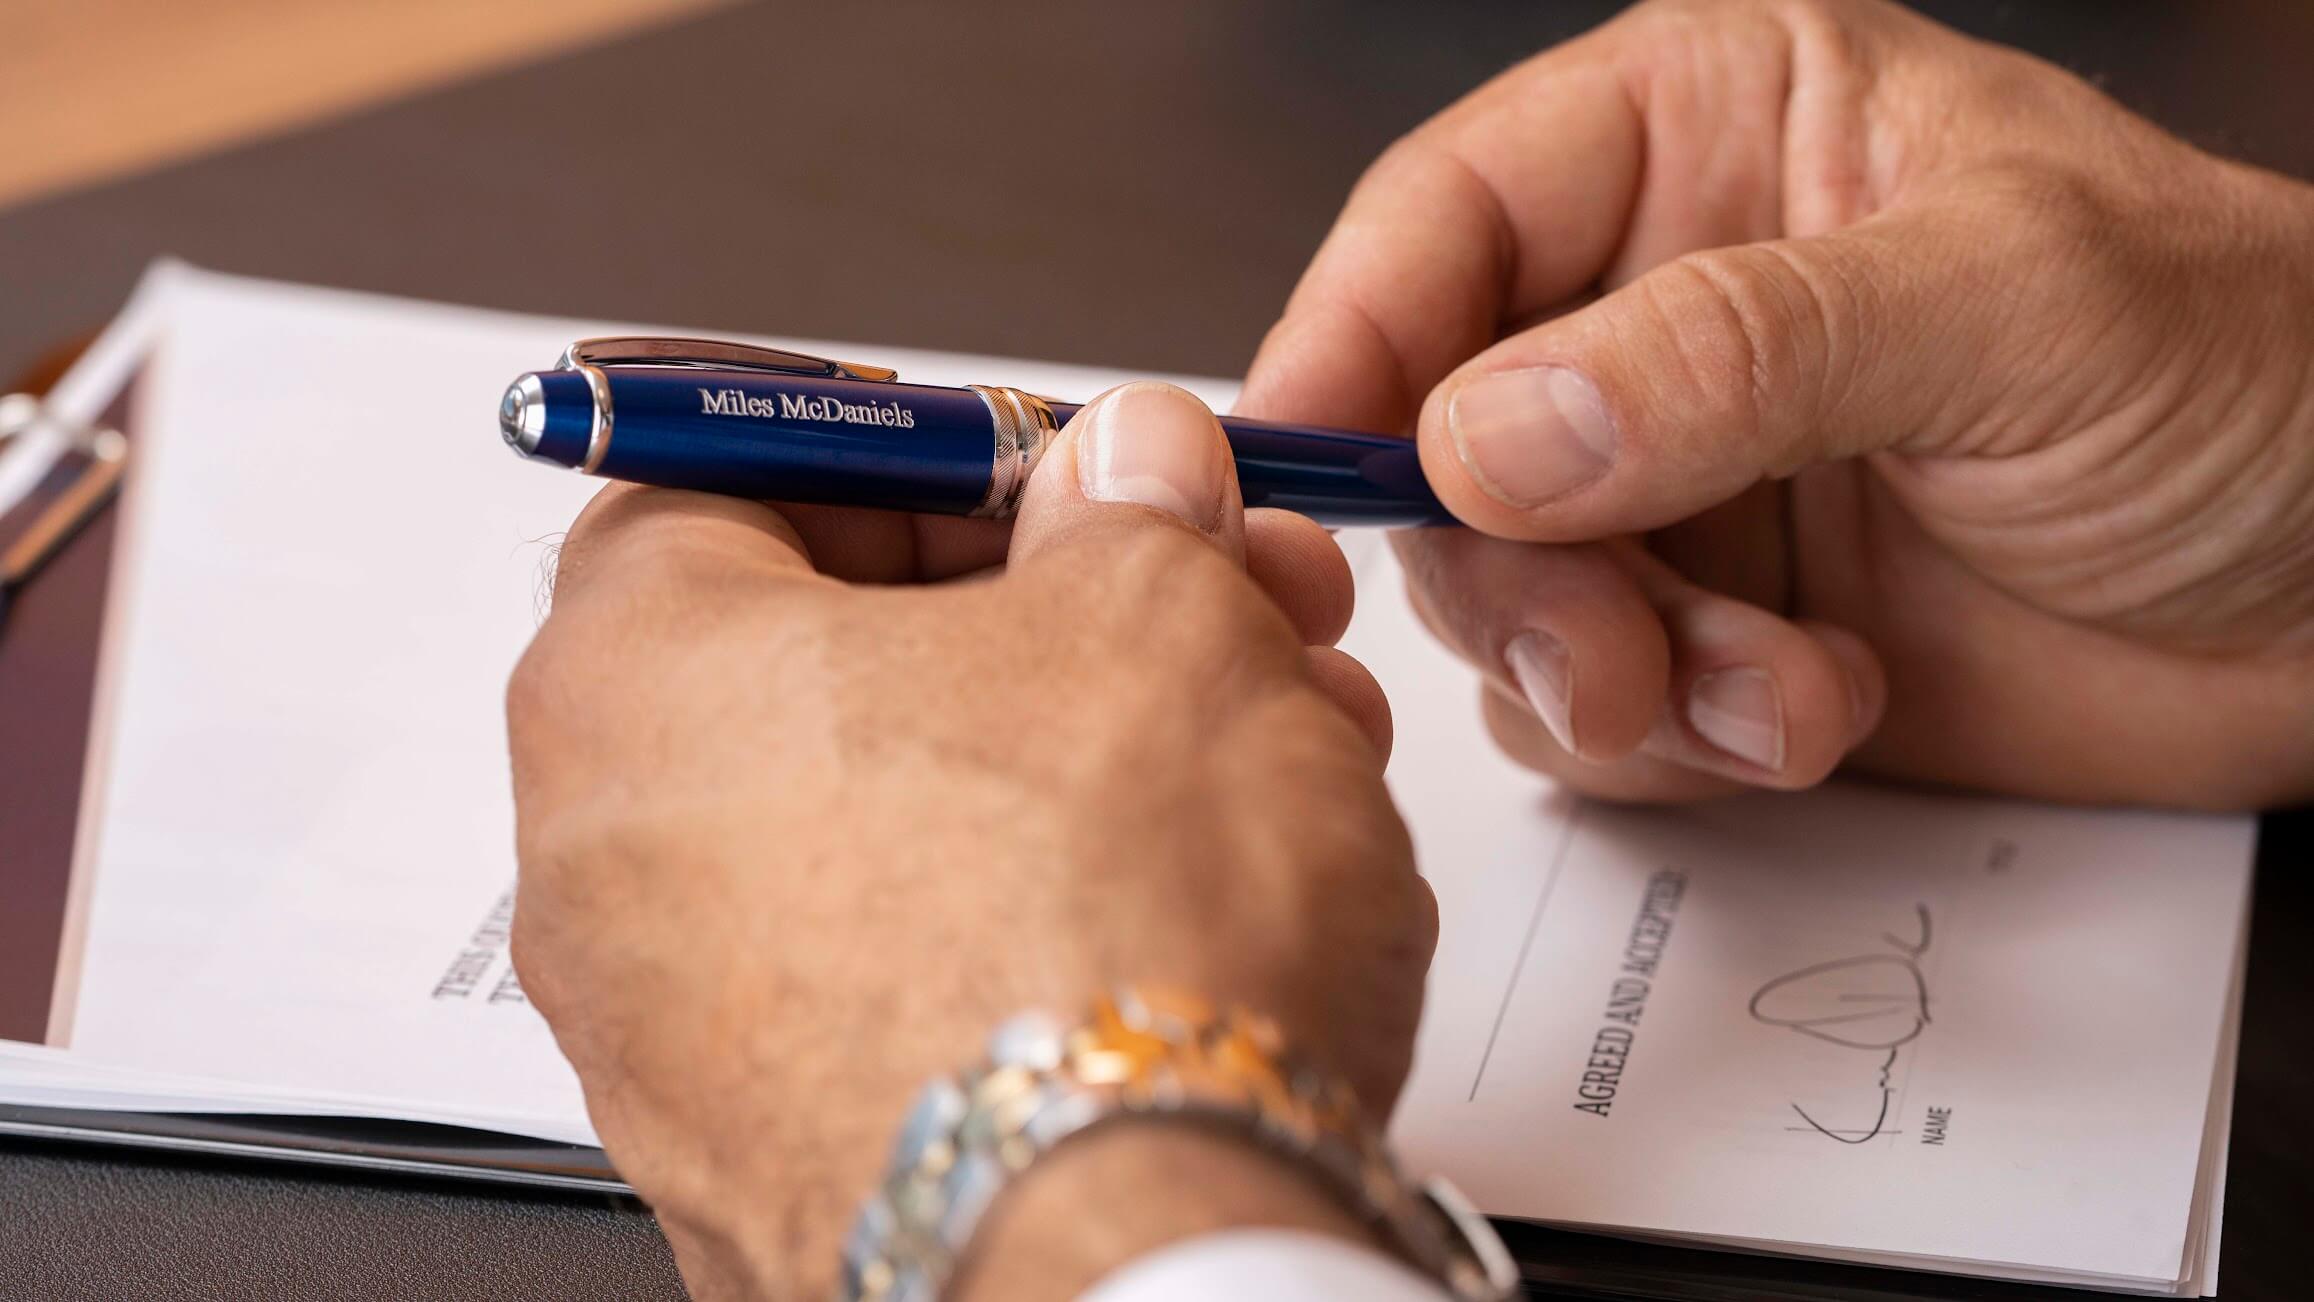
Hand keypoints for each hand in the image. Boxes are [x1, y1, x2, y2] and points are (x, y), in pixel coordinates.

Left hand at [506, 383, 1435, 1298]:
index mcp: (638, 680)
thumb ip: (1131, 504)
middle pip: (846, 655)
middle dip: (1064, 607)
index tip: (1057, 467)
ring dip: (1091, 753)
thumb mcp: (1160, 617)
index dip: (928, 446)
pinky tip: (1203, 898)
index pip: (738, 474)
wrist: (1128, 1275)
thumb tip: (1128, 469)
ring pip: (909, 817)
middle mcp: (615, 864)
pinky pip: (914, 965)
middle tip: (1209, 596)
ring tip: (1268, 745)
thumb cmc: (1099, 946)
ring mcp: (689, 1032)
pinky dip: (1046, 905)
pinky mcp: (785, 1152)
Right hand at [1241, 0, 2313, 807]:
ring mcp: (1675, 484)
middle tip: (1612, 650)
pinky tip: (1814, 716)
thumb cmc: (2253, 368)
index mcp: (1707, 141)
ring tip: (1772, 697)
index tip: (1313, 460)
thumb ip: (1739, 351)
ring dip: (1608, 675)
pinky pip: (1583, 706)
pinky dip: (1670, 744)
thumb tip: (1494, 431)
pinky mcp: (1707, 632)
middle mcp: (1656, 310)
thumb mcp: (2010, 303)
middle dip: (1508, 567)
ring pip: (1497, 592)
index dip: (1355, 337)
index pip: (1446, 217)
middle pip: (1437, 435)